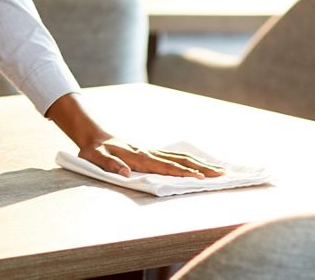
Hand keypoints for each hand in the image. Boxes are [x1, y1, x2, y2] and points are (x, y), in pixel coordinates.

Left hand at [44, 92, 223, 178]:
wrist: (93, 136)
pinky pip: (175, 157)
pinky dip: (190, 161)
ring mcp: (151, 153)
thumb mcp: (94, 158)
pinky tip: (200, 165)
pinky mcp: (151, 154)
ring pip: (180, 157)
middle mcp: (149, 154)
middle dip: (202, 168)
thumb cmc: (92, 150)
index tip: (200, 178)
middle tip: (222, 174)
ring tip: (220, 169)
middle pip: (180, 160)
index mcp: (138, 157)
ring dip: (200, 163)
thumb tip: (126, 173)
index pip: (165, 166)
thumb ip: (109, 165)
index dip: (183, 173)